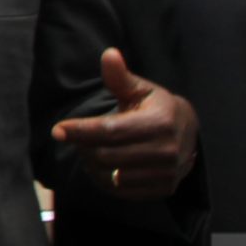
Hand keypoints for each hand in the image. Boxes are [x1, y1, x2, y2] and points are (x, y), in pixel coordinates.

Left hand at [52, 48, 198, 199]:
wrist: (189, 133)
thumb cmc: (156, 107)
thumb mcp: (140, 89)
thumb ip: (120, 77)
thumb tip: (108, 54)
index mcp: (160, 122)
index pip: (110, 131)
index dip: (81, 131)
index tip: (57, 130)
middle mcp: (166, 150)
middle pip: (106, 155)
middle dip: (83, 147)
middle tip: (76, 137)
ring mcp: (167, 173)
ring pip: (111, 176)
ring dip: (92, 164)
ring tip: (89, 149)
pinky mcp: (164, 189)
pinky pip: (122, 192)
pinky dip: (105, 180)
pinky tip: (101, 165)